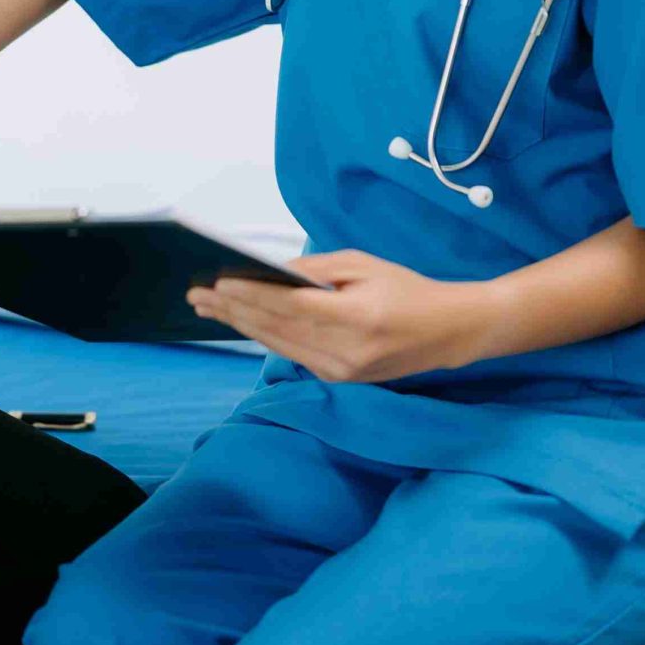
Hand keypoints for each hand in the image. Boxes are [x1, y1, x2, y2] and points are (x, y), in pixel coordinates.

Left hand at [186, 250, 499, 383]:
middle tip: (197, 293)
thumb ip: (315, 270)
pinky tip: (241, 321)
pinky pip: (292, 354)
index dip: (252, 294)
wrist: (447, 333)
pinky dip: (264, 335)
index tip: (217, 281)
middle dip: (234, 309)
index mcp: (357, 318)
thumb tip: (269, 272)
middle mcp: (346, 352)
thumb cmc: (406, 288)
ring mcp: (341, 372)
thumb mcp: (363, 265)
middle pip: (277, 328)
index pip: (291, 306)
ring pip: (279, 345)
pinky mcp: (338, 379)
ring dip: (241, 324)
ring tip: (208, 307)